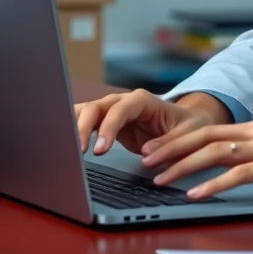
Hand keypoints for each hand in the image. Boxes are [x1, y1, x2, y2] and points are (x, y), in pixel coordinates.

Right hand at [74, 89, 229, 155]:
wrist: (186, 123)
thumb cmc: (188, 125)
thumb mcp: (188, 134)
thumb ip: (169, 142)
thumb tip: (148, 152)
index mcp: (143, 101)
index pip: (121, 109)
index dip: (109, 127)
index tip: (101, 149)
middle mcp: (124, 102)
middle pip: (97, 107)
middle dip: (83, 127)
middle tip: (79, 152)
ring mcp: (113, 111)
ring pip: (86, 112)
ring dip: (73, 127)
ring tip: (67, 149)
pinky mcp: (106, 123)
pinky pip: (85, 122)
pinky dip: (73, 131)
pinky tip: (64, 144)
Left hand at [141, 119, 252, 203]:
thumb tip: (233, 171)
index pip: (210, 130)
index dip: (179, 140)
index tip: (155, 152)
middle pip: (205, 136)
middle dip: (171, 149)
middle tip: (145, 162)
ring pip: (216, 152)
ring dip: (184, 166)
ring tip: (161, 179)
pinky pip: (238, 174)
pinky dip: (213, 185)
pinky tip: (196, 195)